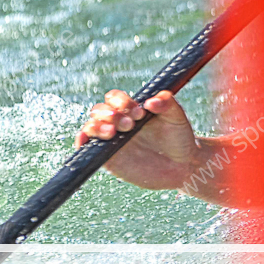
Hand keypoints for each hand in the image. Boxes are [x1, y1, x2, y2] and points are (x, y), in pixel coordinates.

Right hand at [76, 89, 200, 189]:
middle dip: (112, 115)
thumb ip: (168, 104)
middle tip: (130, 125)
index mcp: (131, 109)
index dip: (123, 102)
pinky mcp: (107, 158)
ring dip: (97, 126)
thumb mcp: (177, 118)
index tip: (140, 113)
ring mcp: (111, 140)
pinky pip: (87, 147)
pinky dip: (81, 141)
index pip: (115, 98)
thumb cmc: (178, 138)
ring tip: (113, 132)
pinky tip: (84, 139)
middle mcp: (118, 122)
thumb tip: (151, 101)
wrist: (181, 166)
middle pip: (100, 110)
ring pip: (92, 126)